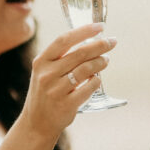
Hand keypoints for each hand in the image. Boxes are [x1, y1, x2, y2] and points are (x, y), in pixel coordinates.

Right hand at [21, 23, 116, 138]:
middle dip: (100, 45)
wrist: (36, 124)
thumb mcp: (44, 73)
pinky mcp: (66, 105)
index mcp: (41, 62)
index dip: (84, 30)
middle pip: (79, 53)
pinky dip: (97, 81)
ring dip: (100, 62)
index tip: (100, 26)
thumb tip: (90, 42)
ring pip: (86, 69)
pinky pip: (89, 87)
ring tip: (106, 60)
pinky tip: (97, 79)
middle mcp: (47, 75)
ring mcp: (56, 90)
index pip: (64, 40)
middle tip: (112, 42)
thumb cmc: (45, 94)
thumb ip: (61, 59)